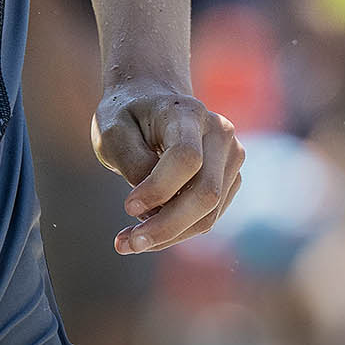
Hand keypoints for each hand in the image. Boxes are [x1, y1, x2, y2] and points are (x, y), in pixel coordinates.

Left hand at [90, 76, 244, 254]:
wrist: (151, 100)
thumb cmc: (127, 116)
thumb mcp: (112, 132)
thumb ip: (134, 164)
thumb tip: (157, 208)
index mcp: (188, 112)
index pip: (186, 158)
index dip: (158, 189)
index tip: (127, 207)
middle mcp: (219, 132)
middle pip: (205, 192)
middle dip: (165, 226)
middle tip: (125, 244)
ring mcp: (231, 156)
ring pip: (209, 213)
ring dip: (168, 236)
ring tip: (128, 242)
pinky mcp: (230, 179)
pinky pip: (208, 217)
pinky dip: (176, 232)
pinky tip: (145, 233)